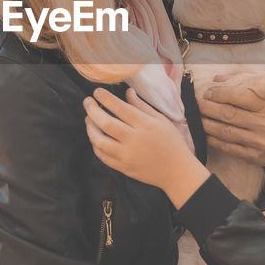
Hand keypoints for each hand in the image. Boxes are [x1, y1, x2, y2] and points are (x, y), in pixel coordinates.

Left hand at [84, 88, 210, 206]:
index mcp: (145, 125)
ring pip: (100, 141)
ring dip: (90, 128)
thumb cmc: (172, 143)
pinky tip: (95, 136)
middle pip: (106, 124)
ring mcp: (127, 156)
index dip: (106, 98)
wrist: (177, 171)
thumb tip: (127, 92)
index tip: (97, 92)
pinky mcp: (123, 168)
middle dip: (92, 110)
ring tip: (89, 119)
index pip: (120, 108)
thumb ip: (142, 106)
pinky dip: (95, 145)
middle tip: (87, 102)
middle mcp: (134, 140)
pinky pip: (102, 156)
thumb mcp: (161, 120)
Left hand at [199, 77, 264, 172]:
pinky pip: (229, 147)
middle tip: (198, 104)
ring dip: (208, 124)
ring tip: (198, 118)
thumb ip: (245, 86)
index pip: (241, 96)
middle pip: (230, 114)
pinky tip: (205, 134)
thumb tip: (217, 79)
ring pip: (226, 132)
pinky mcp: (254, 157)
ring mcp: (260, 143)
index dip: (221, 94)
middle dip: (210, 108)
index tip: (208, 93)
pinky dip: (214, 140)